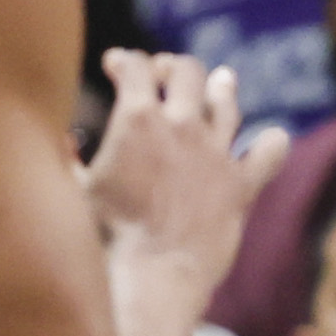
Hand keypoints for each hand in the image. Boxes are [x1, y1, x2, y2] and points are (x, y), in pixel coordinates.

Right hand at [82, 50, 282, 286]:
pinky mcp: (241, 185)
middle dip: (173, 67)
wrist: (151, 275)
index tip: (117, 64)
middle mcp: (181, 126)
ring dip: (222, 88)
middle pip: (186, 72)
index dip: (124, 60)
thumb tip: (62, 137)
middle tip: (165, 74)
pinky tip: (273, 139)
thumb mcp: (76, 189)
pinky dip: (272, 145)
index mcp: (137, 119)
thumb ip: (69, 157)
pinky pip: (268, 154)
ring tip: (221, 81)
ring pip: (226, 103)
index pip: (134, 67)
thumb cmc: (104, 237)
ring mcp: (215, 153)